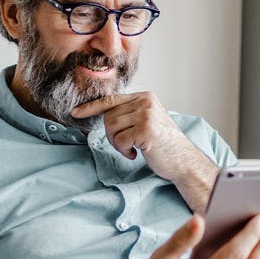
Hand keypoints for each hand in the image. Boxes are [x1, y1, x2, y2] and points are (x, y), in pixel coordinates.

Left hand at [72, 92, 216, 210]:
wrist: (184, 161)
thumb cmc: (164, 145)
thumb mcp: (147, 121)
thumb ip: (129, 113)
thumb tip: (103, 115)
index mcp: (145, 97)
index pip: (111, 99)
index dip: (91, 107)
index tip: (75, 113)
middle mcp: (146, 102)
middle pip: (108, 116)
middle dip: (111, 135)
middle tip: (126, 146)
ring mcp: (147, 114)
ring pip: (111, 128)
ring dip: (118, 144)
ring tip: (133, 149)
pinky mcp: (146, 130)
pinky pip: (120, 140)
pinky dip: (125, 150)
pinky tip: (138, 153)